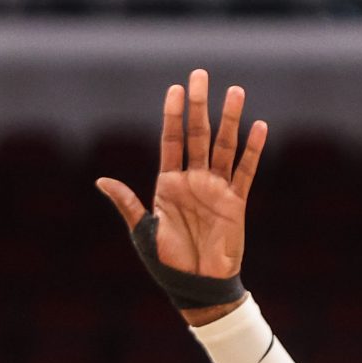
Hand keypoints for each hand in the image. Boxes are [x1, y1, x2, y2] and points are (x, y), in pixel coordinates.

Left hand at [95, 68, 267, 292]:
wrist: (195, 287)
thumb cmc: (167, 262)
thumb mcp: (143, 232)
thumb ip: (127, 203)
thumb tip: (102, 180)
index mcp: (168, 184)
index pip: (171, 141)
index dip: (173, 115)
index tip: (175, 89)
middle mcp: (193, 180)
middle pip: (197, 135)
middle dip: (199, 105)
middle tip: (200, 75)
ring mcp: (216, 189)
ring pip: (225, 146)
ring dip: (230, 120)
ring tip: (235, 92)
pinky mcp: (235, 202)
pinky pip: (245, 172)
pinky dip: (253, 151)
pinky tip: (259, 128)